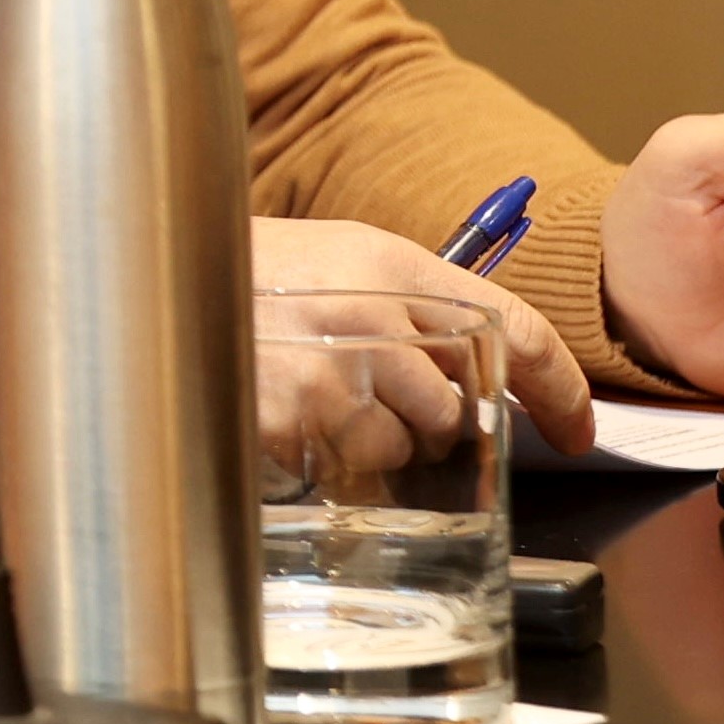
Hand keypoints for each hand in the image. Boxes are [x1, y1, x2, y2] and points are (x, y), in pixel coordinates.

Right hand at [251, 217, 592, 453]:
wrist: (147, 279)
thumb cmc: (242, 274)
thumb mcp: (333, 259)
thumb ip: (406, 301)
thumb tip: (476, 366)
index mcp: (390, 260)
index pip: (517, 327)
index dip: (561, 389)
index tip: (577, 431)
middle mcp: (371, 311)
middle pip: (457, 403)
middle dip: (428, 416)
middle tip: (367, 393)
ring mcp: (334, 368)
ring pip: (407, 442)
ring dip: (374, 437)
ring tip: (313, 395)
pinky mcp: (294, 417)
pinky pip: (350, 464)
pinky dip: (327, 453)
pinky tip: (286, 413)